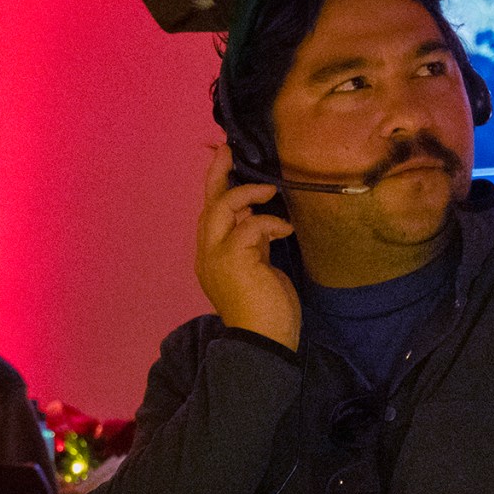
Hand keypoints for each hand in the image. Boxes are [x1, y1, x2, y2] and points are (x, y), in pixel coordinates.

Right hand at [195, 144, 298, 349]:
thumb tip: (260, 221)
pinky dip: (270, 223)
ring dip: (247, 194)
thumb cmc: (266, 311)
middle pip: (209, 204)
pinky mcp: (234, 259)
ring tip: (269, 191)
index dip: (215, 185)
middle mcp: (207, 254)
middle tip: (228, 151)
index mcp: (211, 257)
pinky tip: (285, 230)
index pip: (209, 213)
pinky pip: (250, 226)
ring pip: (222, 207)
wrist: (264, 342)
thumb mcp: (258, 269)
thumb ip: (253, 245)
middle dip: (218, 174)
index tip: (223, 159)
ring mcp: (217, 256)